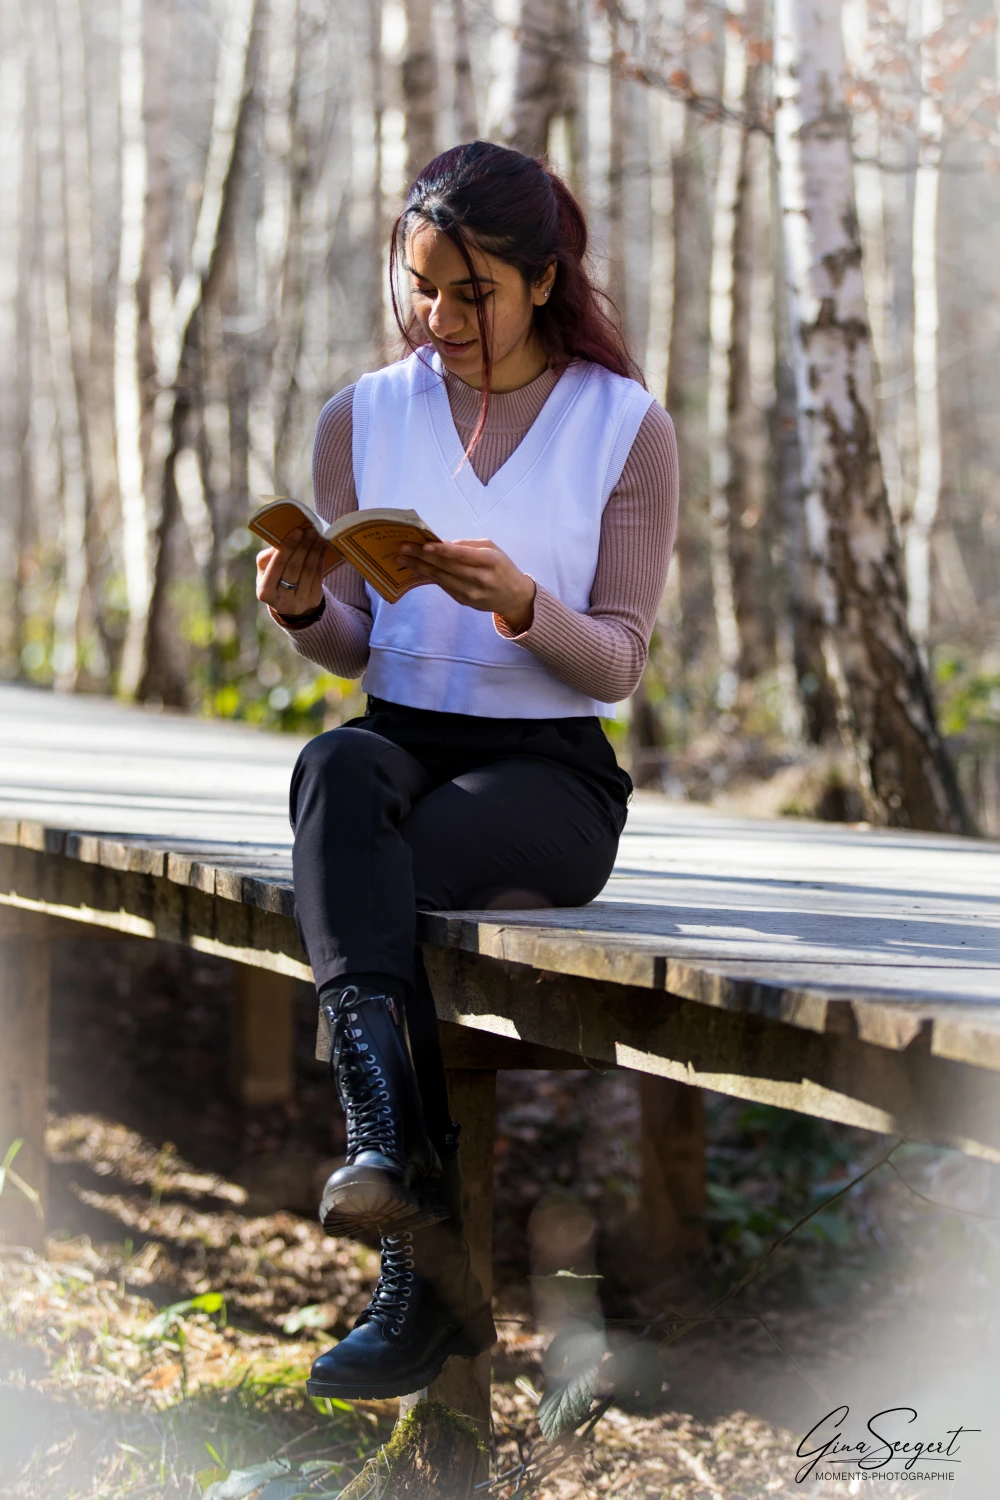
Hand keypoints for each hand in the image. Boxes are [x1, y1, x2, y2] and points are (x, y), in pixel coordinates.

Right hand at [256, 526, 327, 615]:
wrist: (289, 602)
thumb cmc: (274, 579)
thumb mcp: (265, 570)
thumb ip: (268, 556)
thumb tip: (281, 540)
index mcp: (265, 592)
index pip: (277, 565)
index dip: (287, 547)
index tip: (297, 531)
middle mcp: (282, 601)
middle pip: (294, 568)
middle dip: (303, 546)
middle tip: (310, 529)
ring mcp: (299, 603)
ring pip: (308, 571)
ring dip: (314, 550)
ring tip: (318, 534)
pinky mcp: (313, 601)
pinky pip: (318, 575)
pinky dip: (320, 558)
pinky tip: (322, 546)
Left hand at [399, 538, 535, 631]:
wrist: (513, 596)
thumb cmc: (501, 567)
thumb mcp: (492, 549)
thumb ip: (468, 545)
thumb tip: (443, 544)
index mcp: (490, 561)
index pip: (462, 555)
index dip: (442, 551)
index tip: (424, 545)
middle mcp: (480, 578)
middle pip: (447, 567)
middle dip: (423, 557)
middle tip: (403, 548)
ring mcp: (471, 593)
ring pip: (441, 579)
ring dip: (420, 568)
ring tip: (403, 559)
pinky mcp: (464, 601)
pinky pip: (443, 586)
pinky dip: (428, 577)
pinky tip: (416, 569)